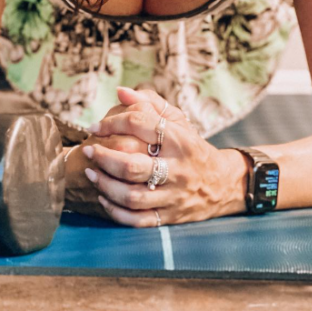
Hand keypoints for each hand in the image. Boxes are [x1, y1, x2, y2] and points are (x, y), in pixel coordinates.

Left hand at [81, 87, 246, 226]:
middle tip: (88, 151)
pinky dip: (116, 211)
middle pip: (132, 166)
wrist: (223, 184)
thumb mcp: (176, 120)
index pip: (139, 125)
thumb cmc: (190, 146)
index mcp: (179, 140)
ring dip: (105, 185)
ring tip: (91, 173)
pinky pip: (138, 219)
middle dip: (103, 158)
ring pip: (132, 196)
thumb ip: (148, 102)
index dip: (111, 123)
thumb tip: (120, 91)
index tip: (94, 126)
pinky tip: (103, 197)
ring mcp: (174, 196)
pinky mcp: (170, 217)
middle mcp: (178, 169)